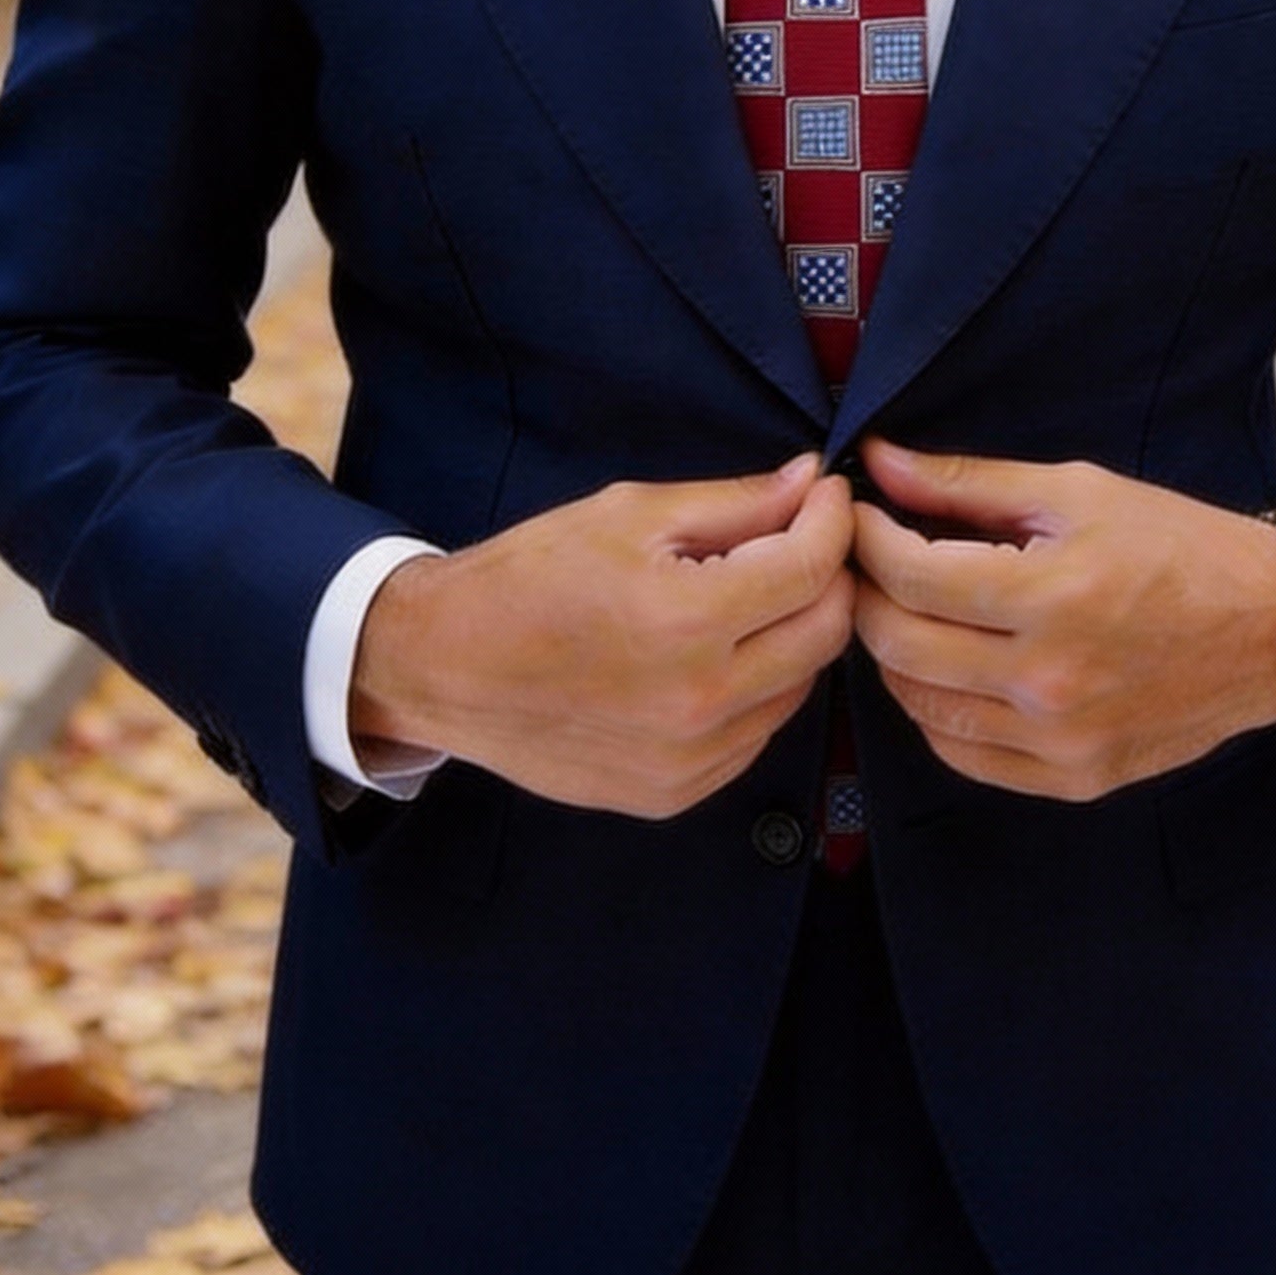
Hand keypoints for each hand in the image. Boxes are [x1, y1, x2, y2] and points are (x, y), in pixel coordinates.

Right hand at [349, 455, 854, 817]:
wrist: (442, 667)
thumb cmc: (529, 577)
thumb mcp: (629, 514)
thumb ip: (734, 502)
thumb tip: (810, 481)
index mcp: (686, 621)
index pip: (811, 569)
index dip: (832, 521)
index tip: (826, 496)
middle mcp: (698, 701)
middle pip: (826, 633)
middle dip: (827, 576)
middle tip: (801, 540)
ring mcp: (690, 759)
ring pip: (800, 688)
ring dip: (794, 634)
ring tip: (750, 596)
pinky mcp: (675, 793)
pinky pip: (756, 734)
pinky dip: (757, 689)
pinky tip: (715, 655)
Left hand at [850, 439, 1275, 799]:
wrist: (1275, 630)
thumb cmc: (1179, 547)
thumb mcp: (1078, 492)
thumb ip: (969, 483)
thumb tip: (879, 462)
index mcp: (1053, 595)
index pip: (910, 574)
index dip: (866, 538)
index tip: (859, 515)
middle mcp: (1050, 680)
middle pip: (899, 643)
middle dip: (866, 593)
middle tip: (868, 563)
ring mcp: (1060, 741)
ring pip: (919, 705)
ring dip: (894, 654)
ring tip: (906, 611)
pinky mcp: (1073, 779)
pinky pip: (962, 754)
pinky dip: (935, 711)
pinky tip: (946, 669)